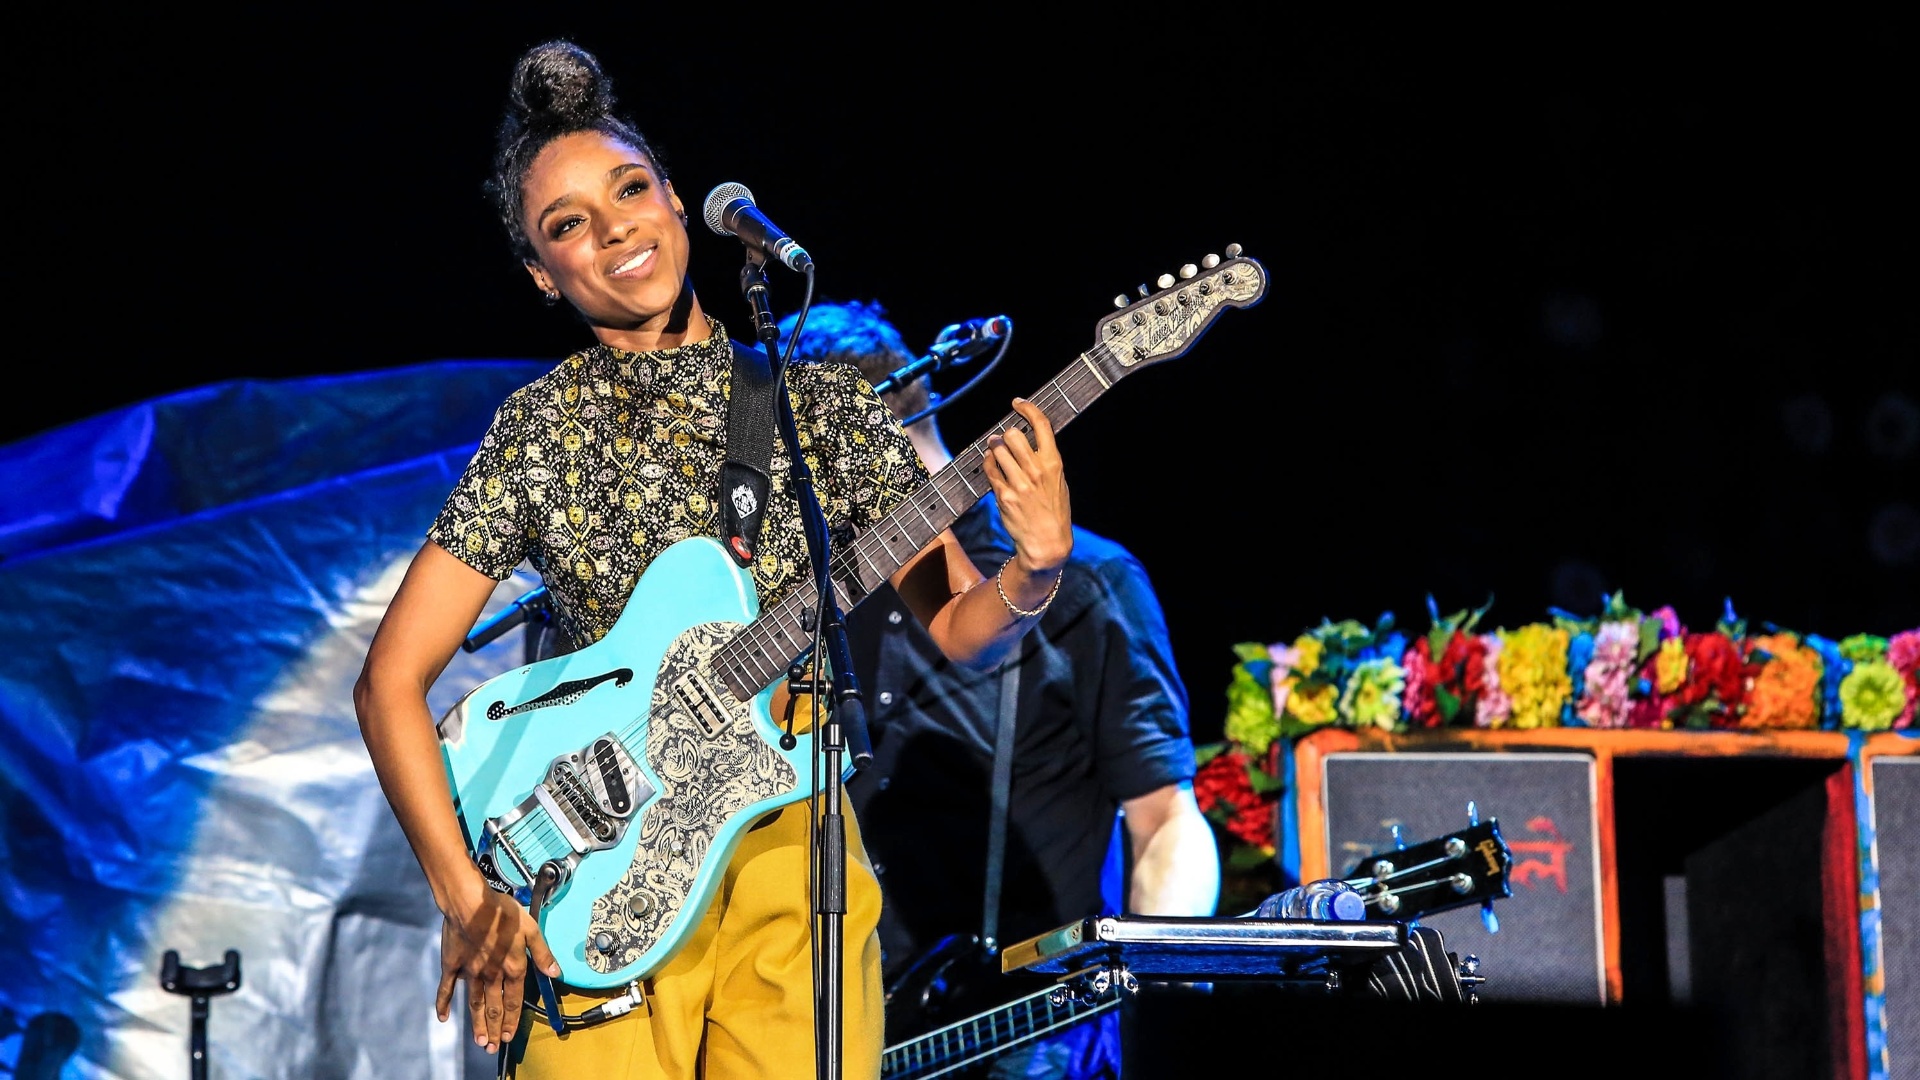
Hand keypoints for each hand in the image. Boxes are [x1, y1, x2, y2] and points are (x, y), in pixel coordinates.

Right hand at [437, 885, 560, 1054]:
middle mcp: (492, 975)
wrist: (472, 904)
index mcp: (513, 968)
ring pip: (475, 1004)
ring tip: (479, 1041)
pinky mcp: (452, 965)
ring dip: (477, 1024)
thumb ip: (543, 954)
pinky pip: (447, 988)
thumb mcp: (532, 930)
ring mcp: (471, 972)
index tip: (509, 1036)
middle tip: (492, 1047)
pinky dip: (444, 1003)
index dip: (511, 1021)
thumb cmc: (504, 914)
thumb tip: (555, 973)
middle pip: (494, 1008)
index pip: (514, 1002)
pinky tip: (443, 1017)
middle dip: (494, 1029)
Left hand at [983, 398, 1072, 574]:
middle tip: (1003, 439)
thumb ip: (1046, 461)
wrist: (1047, 543)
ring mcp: (1019, 483)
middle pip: (1013, 435)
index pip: (1041, 425)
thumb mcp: (1059, 482)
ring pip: (998, 450)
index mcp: (1053, 464)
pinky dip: (988, 464)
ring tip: (995, 451)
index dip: (1028, 409)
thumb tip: (1031, 440)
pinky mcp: (1004, 495)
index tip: (1018, 403)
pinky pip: (990, 469)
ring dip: (994, 447)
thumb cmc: (1054, 512)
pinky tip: (991, 465)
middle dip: (1006, 435)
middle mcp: (1036, 470)